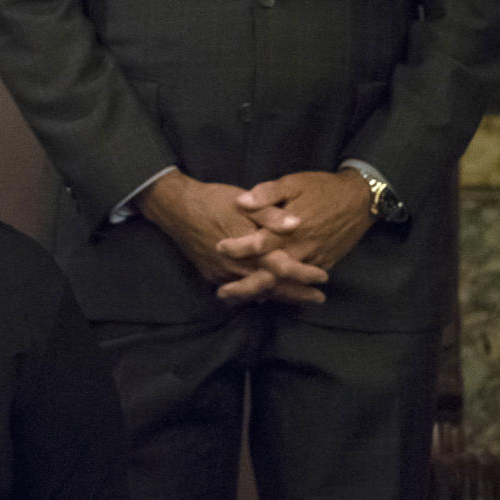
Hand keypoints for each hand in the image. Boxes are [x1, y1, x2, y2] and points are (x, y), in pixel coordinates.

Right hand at [138, 169, 328, 303]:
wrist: (176, 208)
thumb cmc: (213, 201)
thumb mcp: (244, 202)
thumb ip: (272, 215)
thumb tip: (298, 223)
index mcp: (250, 248)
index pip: (283, 268)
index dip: (304, 274)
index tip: (323, 277)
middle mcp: (238, 267)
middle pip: (273, 288)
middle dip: (297, 294)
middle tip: (319, 299)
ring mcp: (223, 275)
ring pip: (256, 292)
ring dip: (279, 297)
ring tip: (298, 299)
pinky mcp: (212, 275)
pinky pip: (238, 290)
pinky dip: (255, 293)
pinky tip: (265, 293)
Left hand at [215, 167, 370, 300]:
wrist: (359, 199)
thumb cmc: (322, 188)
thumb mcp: (293, 183)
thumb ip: (267, 194)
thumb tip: (241, 202)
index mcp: (289, 228)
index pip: (258, 243)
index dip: (237, 247)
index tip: (219, 248)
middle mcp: (300, 249)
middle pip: (269, 273)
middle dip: (245, 285)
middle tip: (221, 293)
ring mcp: (313, 260)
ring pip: (284, 283)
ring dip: (261, 292)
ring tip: (237, 299)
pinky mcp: (323, 264)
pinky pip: (300, 283)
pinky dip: (283, 291)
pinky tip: (266, 295)